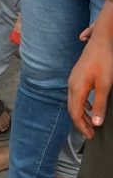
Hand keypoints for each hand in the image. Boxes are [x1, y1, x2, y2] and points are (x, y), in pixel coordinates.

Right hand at [68, 8, 112, 138]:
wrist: (101, 41)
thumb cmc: (104, 61)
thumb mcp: (105, 86)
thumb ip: (99, 105)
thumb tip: (95, 122)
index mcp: (76, 88)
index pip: (75, 113)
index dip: (81, 126)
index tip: (90, 136)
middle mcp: (71, 84)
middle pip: (72, 108)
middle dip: (80, 122)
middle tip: (91, 133)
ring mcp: (73, 79)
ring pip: (74, 102)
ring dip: (81, 114)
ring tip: (91, 123)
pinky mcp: (77, 75)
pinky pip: (76, 95)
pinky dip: (82, 105)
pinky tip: (89, 106)